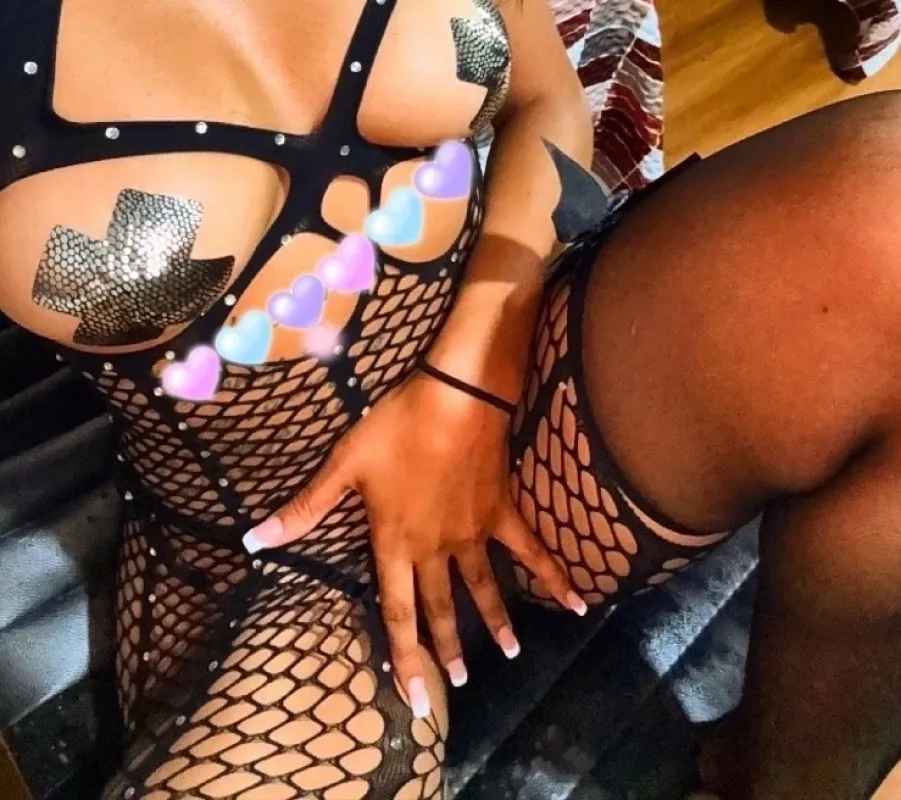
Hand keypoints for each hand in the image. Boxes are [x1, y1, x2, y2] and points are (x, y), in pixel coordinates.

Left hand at [242, 372, 586, 717]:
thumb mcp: (343, 467)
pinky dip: (553, 576)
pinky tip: (578, 603)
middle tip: (456, 685)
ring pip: (484, 588)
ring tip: (509, 654)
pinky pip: (530, 550)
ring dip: (494, 624)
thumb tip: (253, 541)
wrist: (455, 399)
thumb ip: (304, 509)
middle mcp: (437, 550)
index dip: (405, 659)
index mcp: (396, 544)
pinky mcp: (501, 512)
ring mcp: (474, 534)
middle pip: (441, 608)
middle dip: (446, 650)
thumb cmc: (395, 430)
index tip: (416, 702)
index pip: (398, 613)